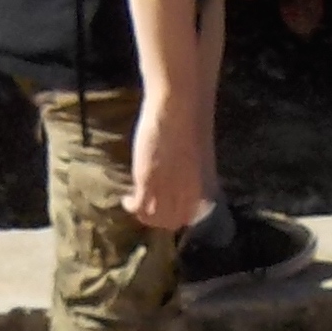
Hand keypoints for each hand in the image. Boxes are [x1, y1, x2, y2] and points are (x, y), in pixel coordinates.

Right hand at [127, 94, 206, 234]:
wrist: (181, 108)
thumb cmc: (191, 122)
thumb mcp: (199, 154)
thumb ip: (193, 171)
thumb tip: (182, 177)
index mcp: (205, 189)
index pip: (190, 216)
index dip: (175, 215)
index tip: (164, 205)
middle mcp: (189, 195)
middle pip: (172, 222)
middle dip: (158, 219)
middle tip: (146, 207)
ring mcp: (169, 191)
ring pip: (155, 219)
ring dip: (143, 216)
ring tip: (134, 204)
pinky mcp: (149, 182)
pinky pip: (139, 207)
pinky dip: (131, 207)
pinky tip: (126, 199)